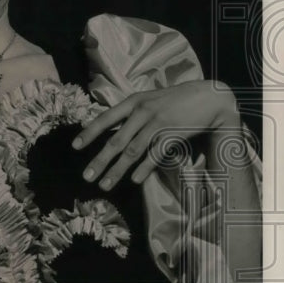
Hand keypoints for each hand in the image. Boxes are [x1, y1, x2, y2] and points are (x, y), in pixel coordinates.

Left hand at [73, 80, 241, 190]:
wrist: (208, 97)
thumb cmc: (174, 101)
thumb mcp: (148, 101)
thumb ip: (130, 115)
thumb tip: (109, 132)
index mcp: (132, 102)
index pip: (105, 119)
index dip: (89, 133)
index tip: (75, 146)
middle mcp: (141, 112)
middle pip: (116, 141)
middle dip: (99, 160)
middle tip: (86, 177)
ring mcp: (157, 123)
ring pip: (132, 151)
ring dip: (117, 170)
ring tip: (105, 185)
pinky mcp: (173, 133)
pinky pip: (155, 154)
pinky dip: (144, 168)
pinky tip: (134, 180)